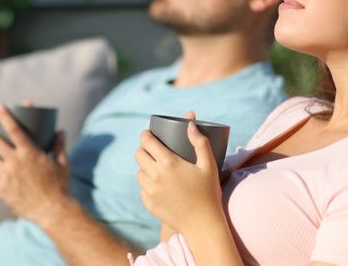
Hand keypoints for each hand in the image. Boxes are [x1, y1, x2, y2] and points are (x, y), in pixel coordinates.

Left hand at [0, 103, 69, 225]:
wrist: (52, 211)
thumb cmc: (60, 185)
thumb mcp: (63, 163)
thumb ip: (60, 145)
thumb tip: (60, 131)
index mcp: (30, 153)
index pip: (13, 129)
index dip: (4, 115)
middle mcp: (15, 163)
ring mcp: (7, 177)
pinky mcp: (2, 191)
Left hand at [135, 112, 223, 235]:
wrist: (202, 224)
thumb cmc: (208, 193)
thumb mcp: (209, 165)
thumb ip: (200, 142)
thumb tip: (190, 123)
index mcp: (169, 163)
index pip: (147, 142)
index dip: (145, 135)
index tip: (147, 133)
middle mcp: (156, 176)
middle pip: (139, 155)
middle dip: (143, 149)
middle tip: (151, 149)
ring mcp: (150, 191)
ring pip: (139, 172)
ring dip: (144, 167)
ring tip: (154, 166)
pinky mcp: (149, 204)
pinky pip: (142, 189)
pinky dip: (147, 184)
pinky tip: (157, 184)